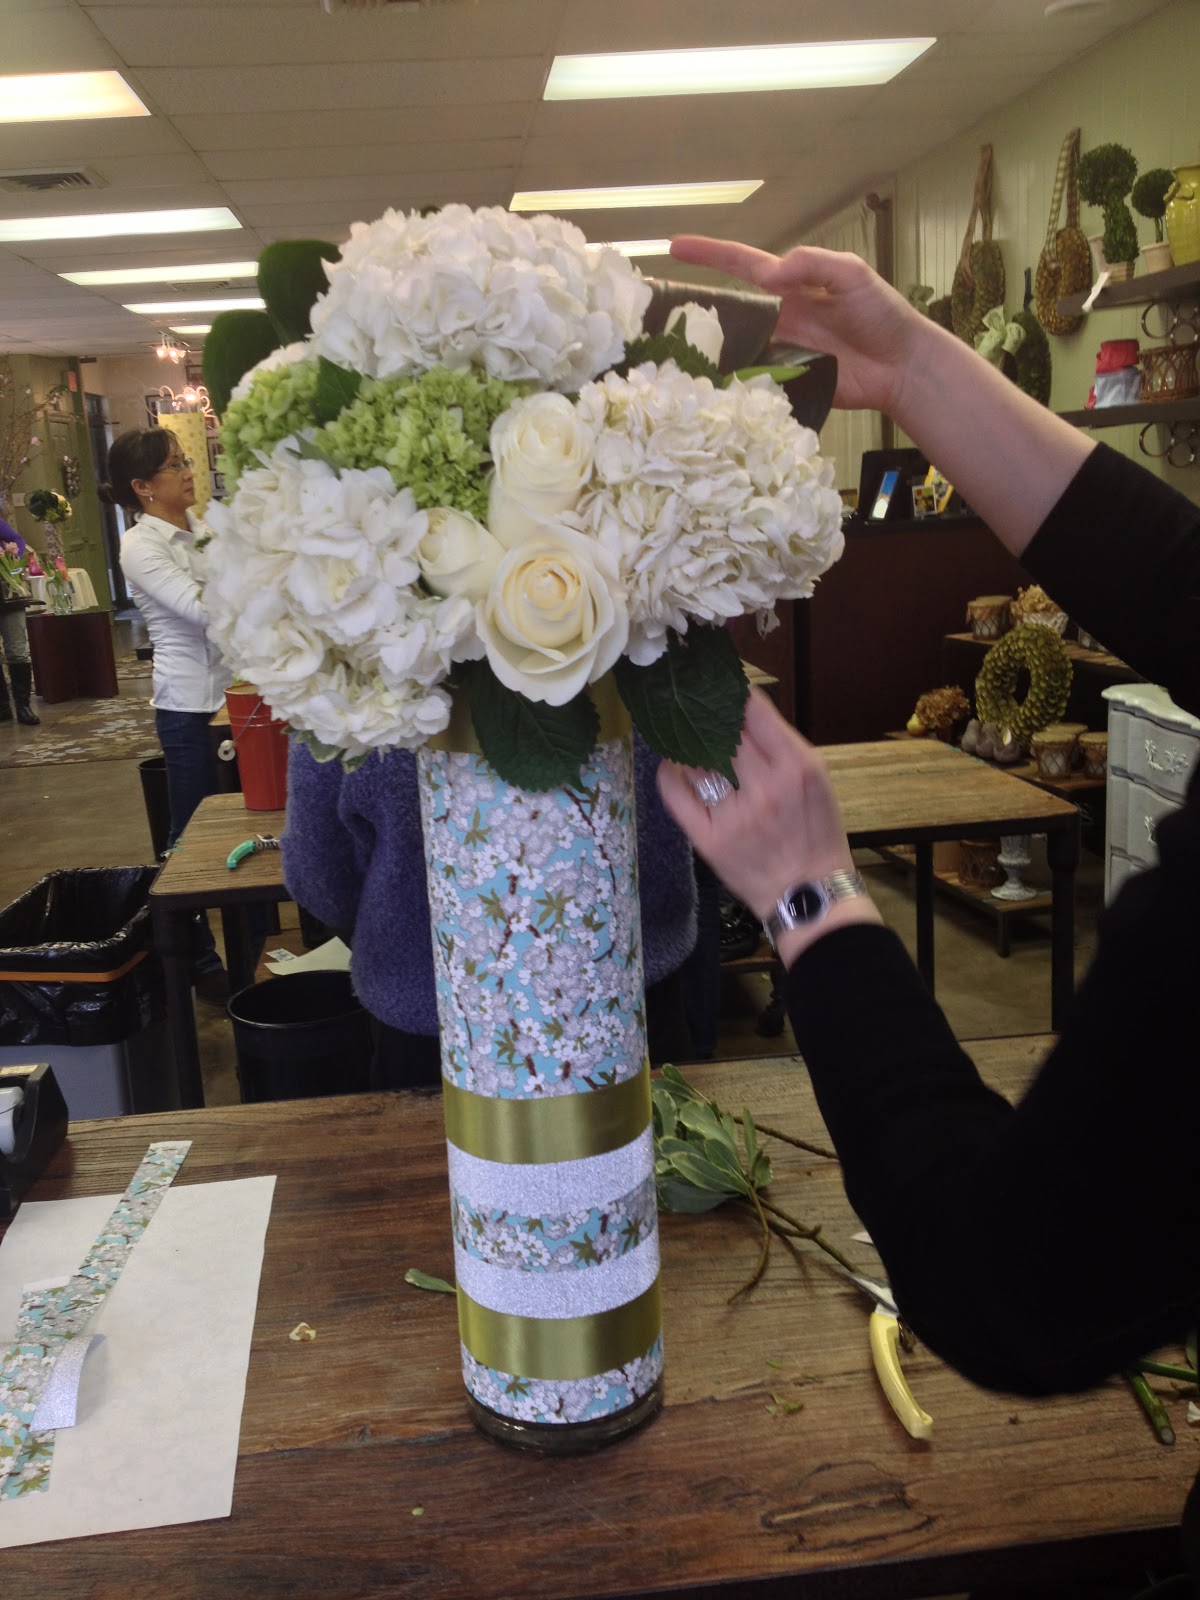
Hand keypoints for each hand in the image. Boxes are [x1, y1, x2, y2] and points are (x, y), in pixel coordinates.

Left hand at [657, 691, 881, 958]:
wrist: (809, 893)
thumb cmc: (816, 831)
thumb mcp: (816, 777)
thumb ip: (781, 742)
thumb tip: (741, 705)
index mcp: (797, 765)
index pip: (752, 709)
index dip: (731, 694)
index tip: (720, 690)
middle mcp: (765, 786)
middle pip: (721, 731)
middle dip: (707, 717)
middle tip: (694, 707)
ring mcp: (734, 814)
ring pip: (695, 758)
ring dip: (687, 744)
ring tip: (683, 735)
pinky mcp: (709, 838)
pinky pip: (675, 795)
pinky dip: (669, 774)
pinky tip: (672, 766)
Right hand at [669, 236, 925, 416]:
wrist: (900, 365)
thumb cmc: (881, 314)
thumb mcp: (851, 275)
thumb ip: (812, 264)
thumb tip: (769, 274)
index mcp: (790, 286)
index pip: (741, 265)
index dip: (709, 254)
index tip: (674, 246)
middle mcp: (778, 318)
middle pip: (728, 311)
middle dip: (696, 310)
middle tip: (656, 314)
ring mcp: (779, 351)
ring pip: (735, 349)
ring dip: (708, 351)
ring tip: (671, 354)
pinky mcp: (787, 383)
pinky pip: (754, 382)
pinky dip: (734, 383)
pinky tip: (709, 386)